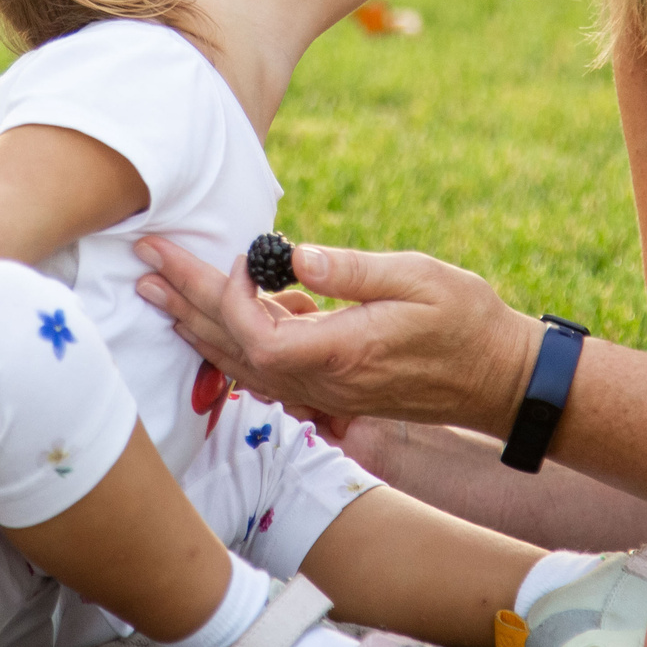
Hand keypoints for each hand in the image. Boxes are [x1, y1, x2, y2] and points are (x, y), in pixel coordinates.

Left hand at [134, 237, 540, 435]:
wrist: (500, 378)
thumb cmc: (466, 321)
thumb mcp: (416, 279)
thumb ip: (350, 270)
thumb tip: (292, 254)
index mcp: (339, 353)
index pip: (255, 336)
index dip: (228, 298)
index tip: (231, 255)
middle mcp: (324, 382)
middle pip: (234, 350)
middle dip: (186, 303)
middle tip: (146, 264)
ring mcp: (327, 392)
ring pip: (245, 365)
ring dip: (200, 326)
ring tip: (161, 293)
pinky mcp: (334, 388)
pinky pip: (270, 372)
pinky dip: (235, 344)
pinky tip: (218, 322)